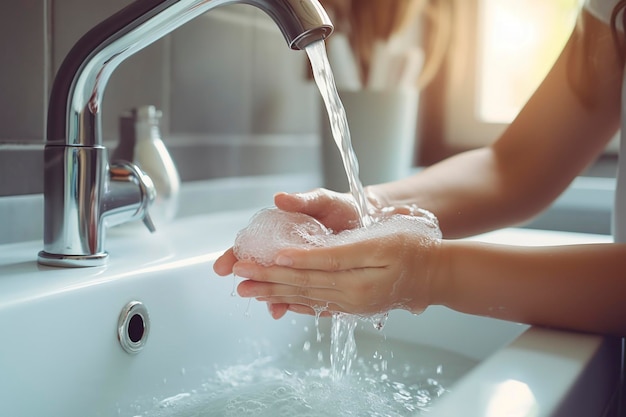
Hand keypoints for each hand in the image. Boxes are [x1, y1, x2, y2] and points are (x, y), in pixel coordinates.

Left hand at [232, 218, 440, 317]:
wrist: (435, 273)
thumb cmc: (411, 249)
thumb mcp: (378, 242)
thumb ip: (337, 251)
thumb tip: (303, 256)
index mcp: (354, 277)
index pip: (306, 268)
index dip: (276, 263)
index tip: (250, 259)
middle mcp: (349, 296)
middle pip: (299, 286)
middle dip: (265, 279)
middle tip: (237, 275)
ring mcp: (350, 304)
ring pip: (305, 298)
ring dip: (274, 292)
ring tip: (248, 290)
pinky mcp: (353, 306)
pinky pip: (320, 308)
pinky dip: (298, 305)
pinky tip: (281, 304)